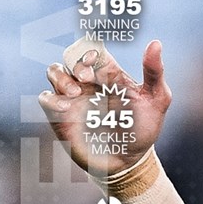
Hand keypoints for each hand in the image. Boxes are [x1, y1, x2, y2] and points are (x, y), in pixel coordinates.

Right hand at [38, 39, 170, 176]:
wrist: (129, 160)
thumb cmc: (144, 128)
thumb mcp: (157, 99)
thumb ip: (154, 72)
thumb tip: (155, 43)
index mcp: (110, 73)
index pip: (94, 48)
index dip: (91, 46)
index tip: (95, 55)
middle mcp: (90, 81)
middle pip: (71, 56)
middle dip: (76, 61)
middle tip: (87, 77)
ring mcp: (74, 97)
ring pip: (54, 72)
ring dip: (61, 77)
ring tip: (75, 93)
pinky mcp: (61, 115)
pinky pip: (45, 98)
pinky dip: (51, 99)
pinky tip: (67, 107)